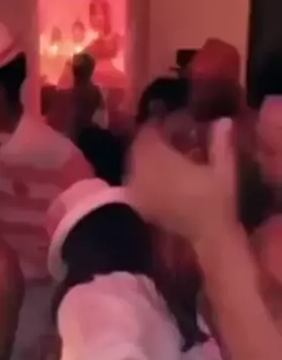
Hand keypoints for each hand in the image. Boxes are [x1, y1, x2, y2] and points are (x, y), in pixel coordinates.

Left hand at [127, 118, 236, 243]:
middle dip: (155, 140)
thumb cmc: (216, 203)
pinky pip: (135, 181)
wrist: (206, 238)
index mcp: (159, 160)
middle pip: (140, 146)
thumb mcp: (223, 170)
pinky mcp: (138, 204)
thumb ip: (220, 142)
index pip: (150, 131)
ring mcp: (136, 190)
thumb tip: (222, 121)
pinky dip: (146, 174)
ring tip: (170, 158)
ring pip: (135, 163)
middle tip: (175, 138)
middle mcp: (141, 172)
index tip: (179, 123)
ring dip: (150, 157)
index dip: (163, 124)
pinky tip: (163, 178)